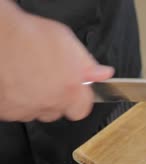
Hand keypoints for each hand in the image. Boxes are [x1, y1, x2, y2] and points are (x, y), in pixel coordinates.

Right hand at [0, 2, 113, 122]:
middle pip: (58, 110)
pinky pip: (15, 109)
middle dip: (56, 98)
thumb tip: (103, 73)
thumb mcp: (67, 42)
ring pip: (36, 111)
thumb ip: (88, 63)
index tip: (74, 91)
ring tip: (28, 78)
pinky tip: (14, 82)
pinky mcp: (6, 110)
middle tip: (48, 79)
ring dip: (35, 100)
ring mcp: (27, 109)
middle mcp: (51, 103)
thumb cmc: (29, 36)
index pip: (82, 109)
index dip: (78, 99)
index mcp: (71, 89)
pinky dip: (15, 100)